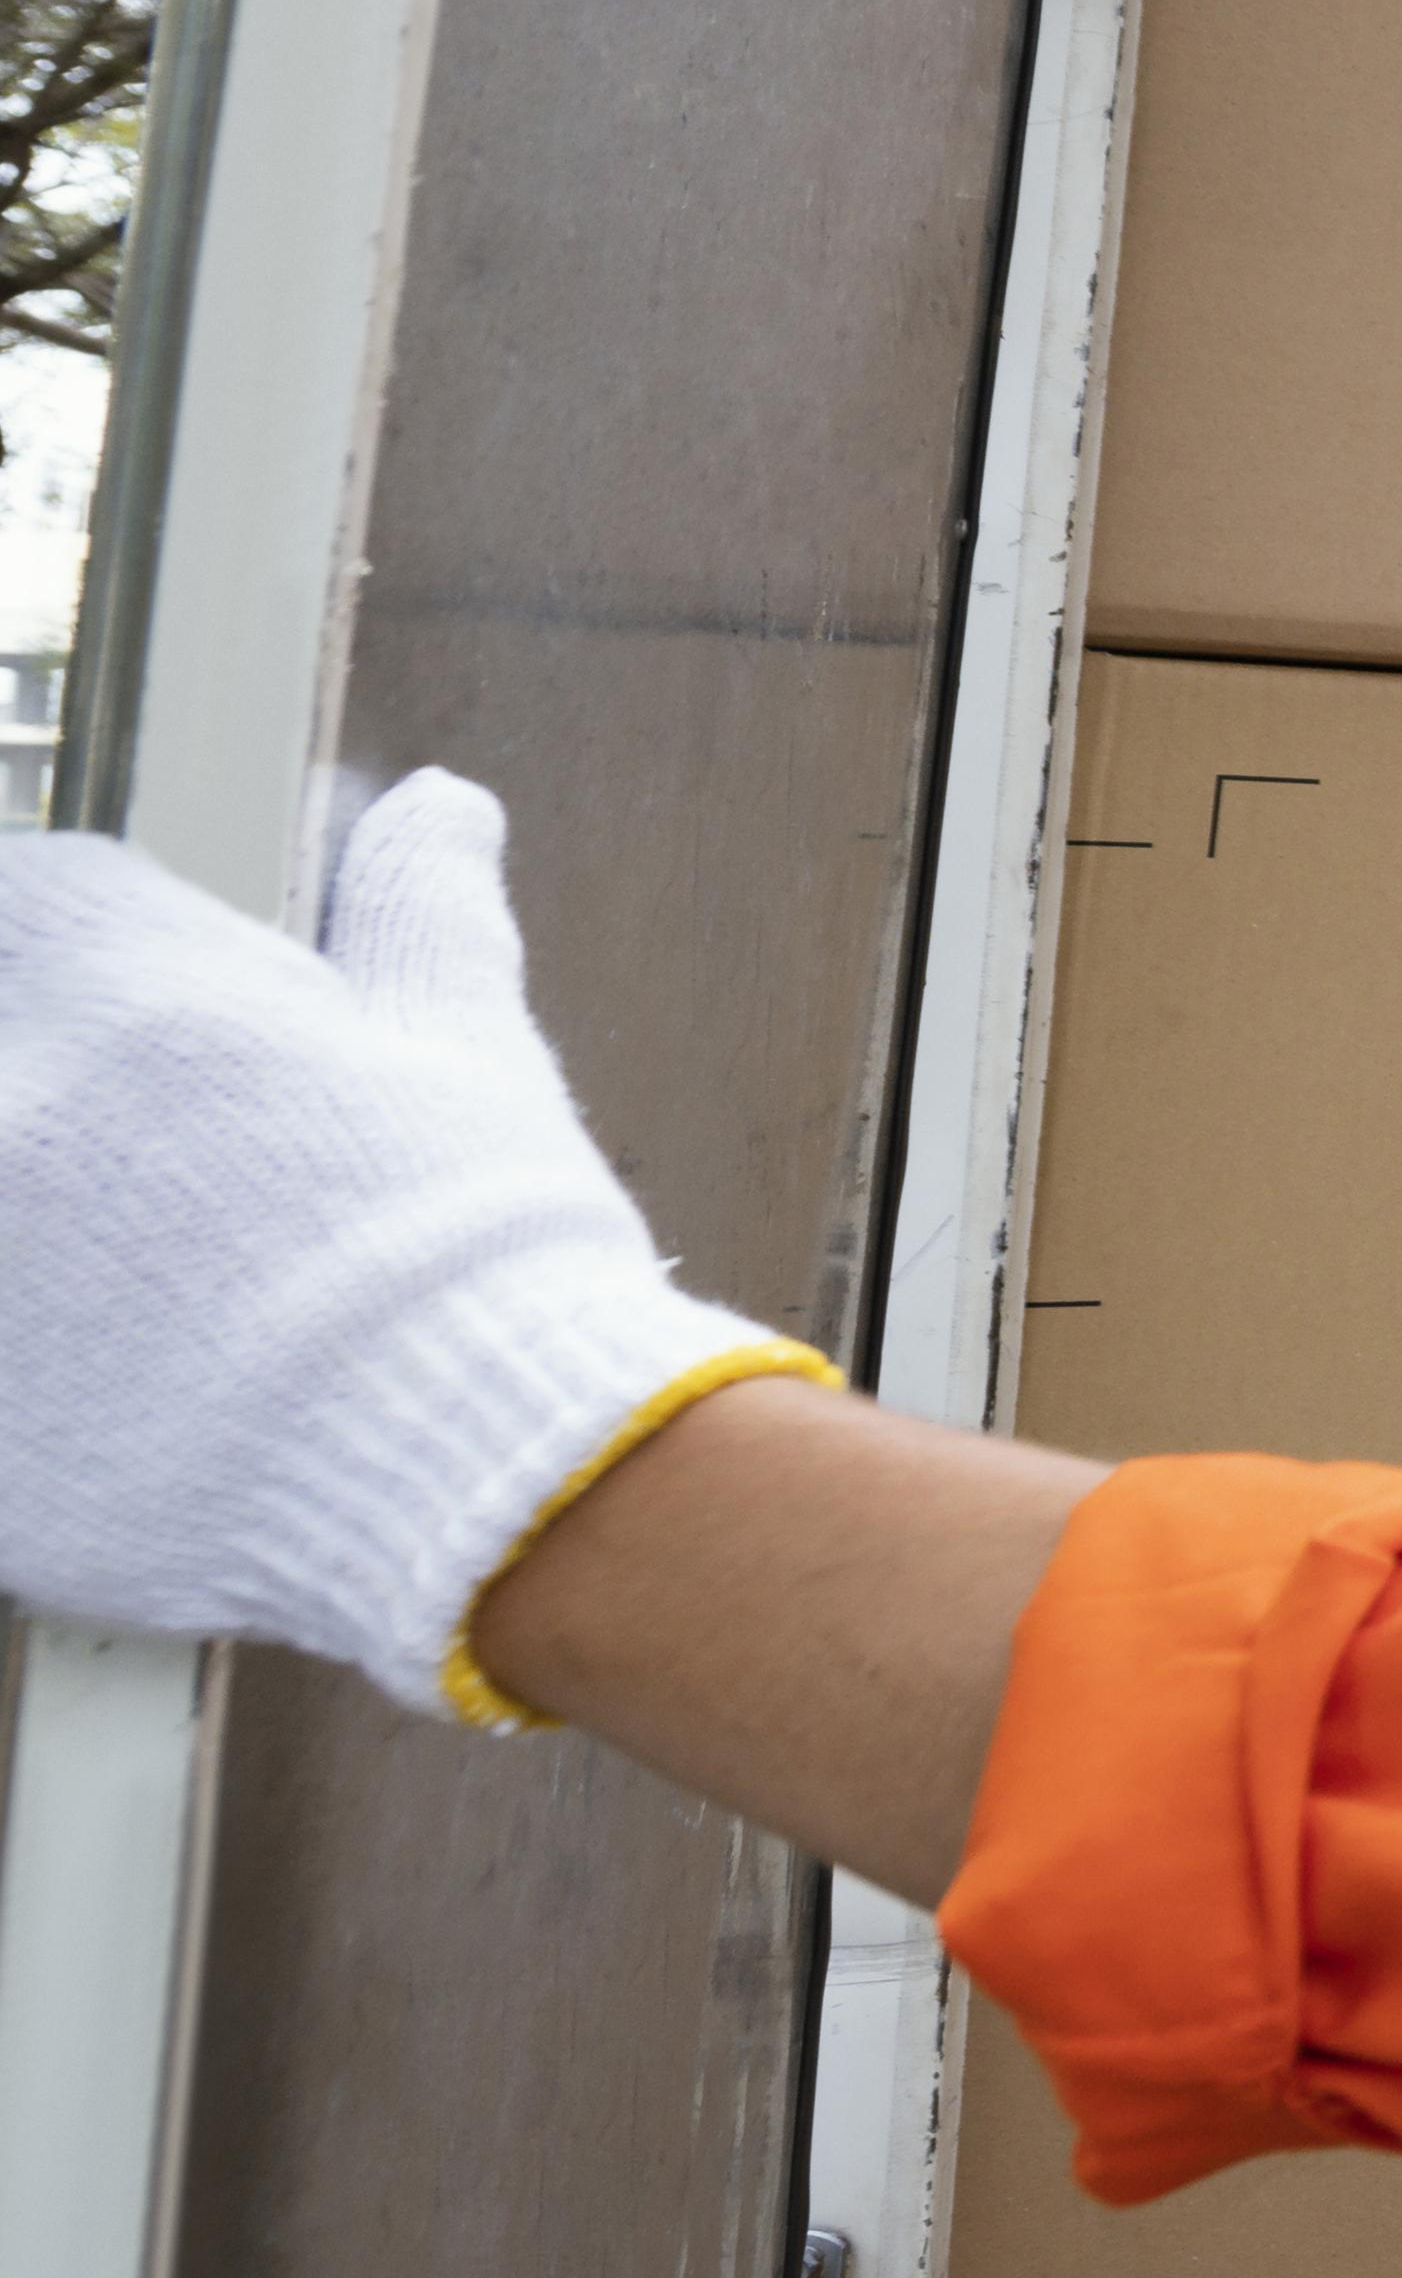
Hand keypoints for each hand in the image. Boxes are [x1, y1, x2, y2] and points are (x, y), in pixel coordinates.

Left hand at [0, 772, 813, 1717]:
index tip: (138, 1019)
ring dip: (38, 1220)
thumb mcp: (466, 1049)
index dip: (90, 951)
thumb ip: (416, 907)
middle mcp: (18, 1112)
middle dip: (54, 1085)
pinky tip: (109, 1382)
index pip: (34, 901)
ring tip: (138, 1289)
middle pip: (0, 1041)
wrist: (476, 1471)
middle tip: (157, 1183)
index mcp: (134, 997)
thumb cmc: (479, 1260)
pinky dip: (27, 1352)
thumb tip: (439, 805)